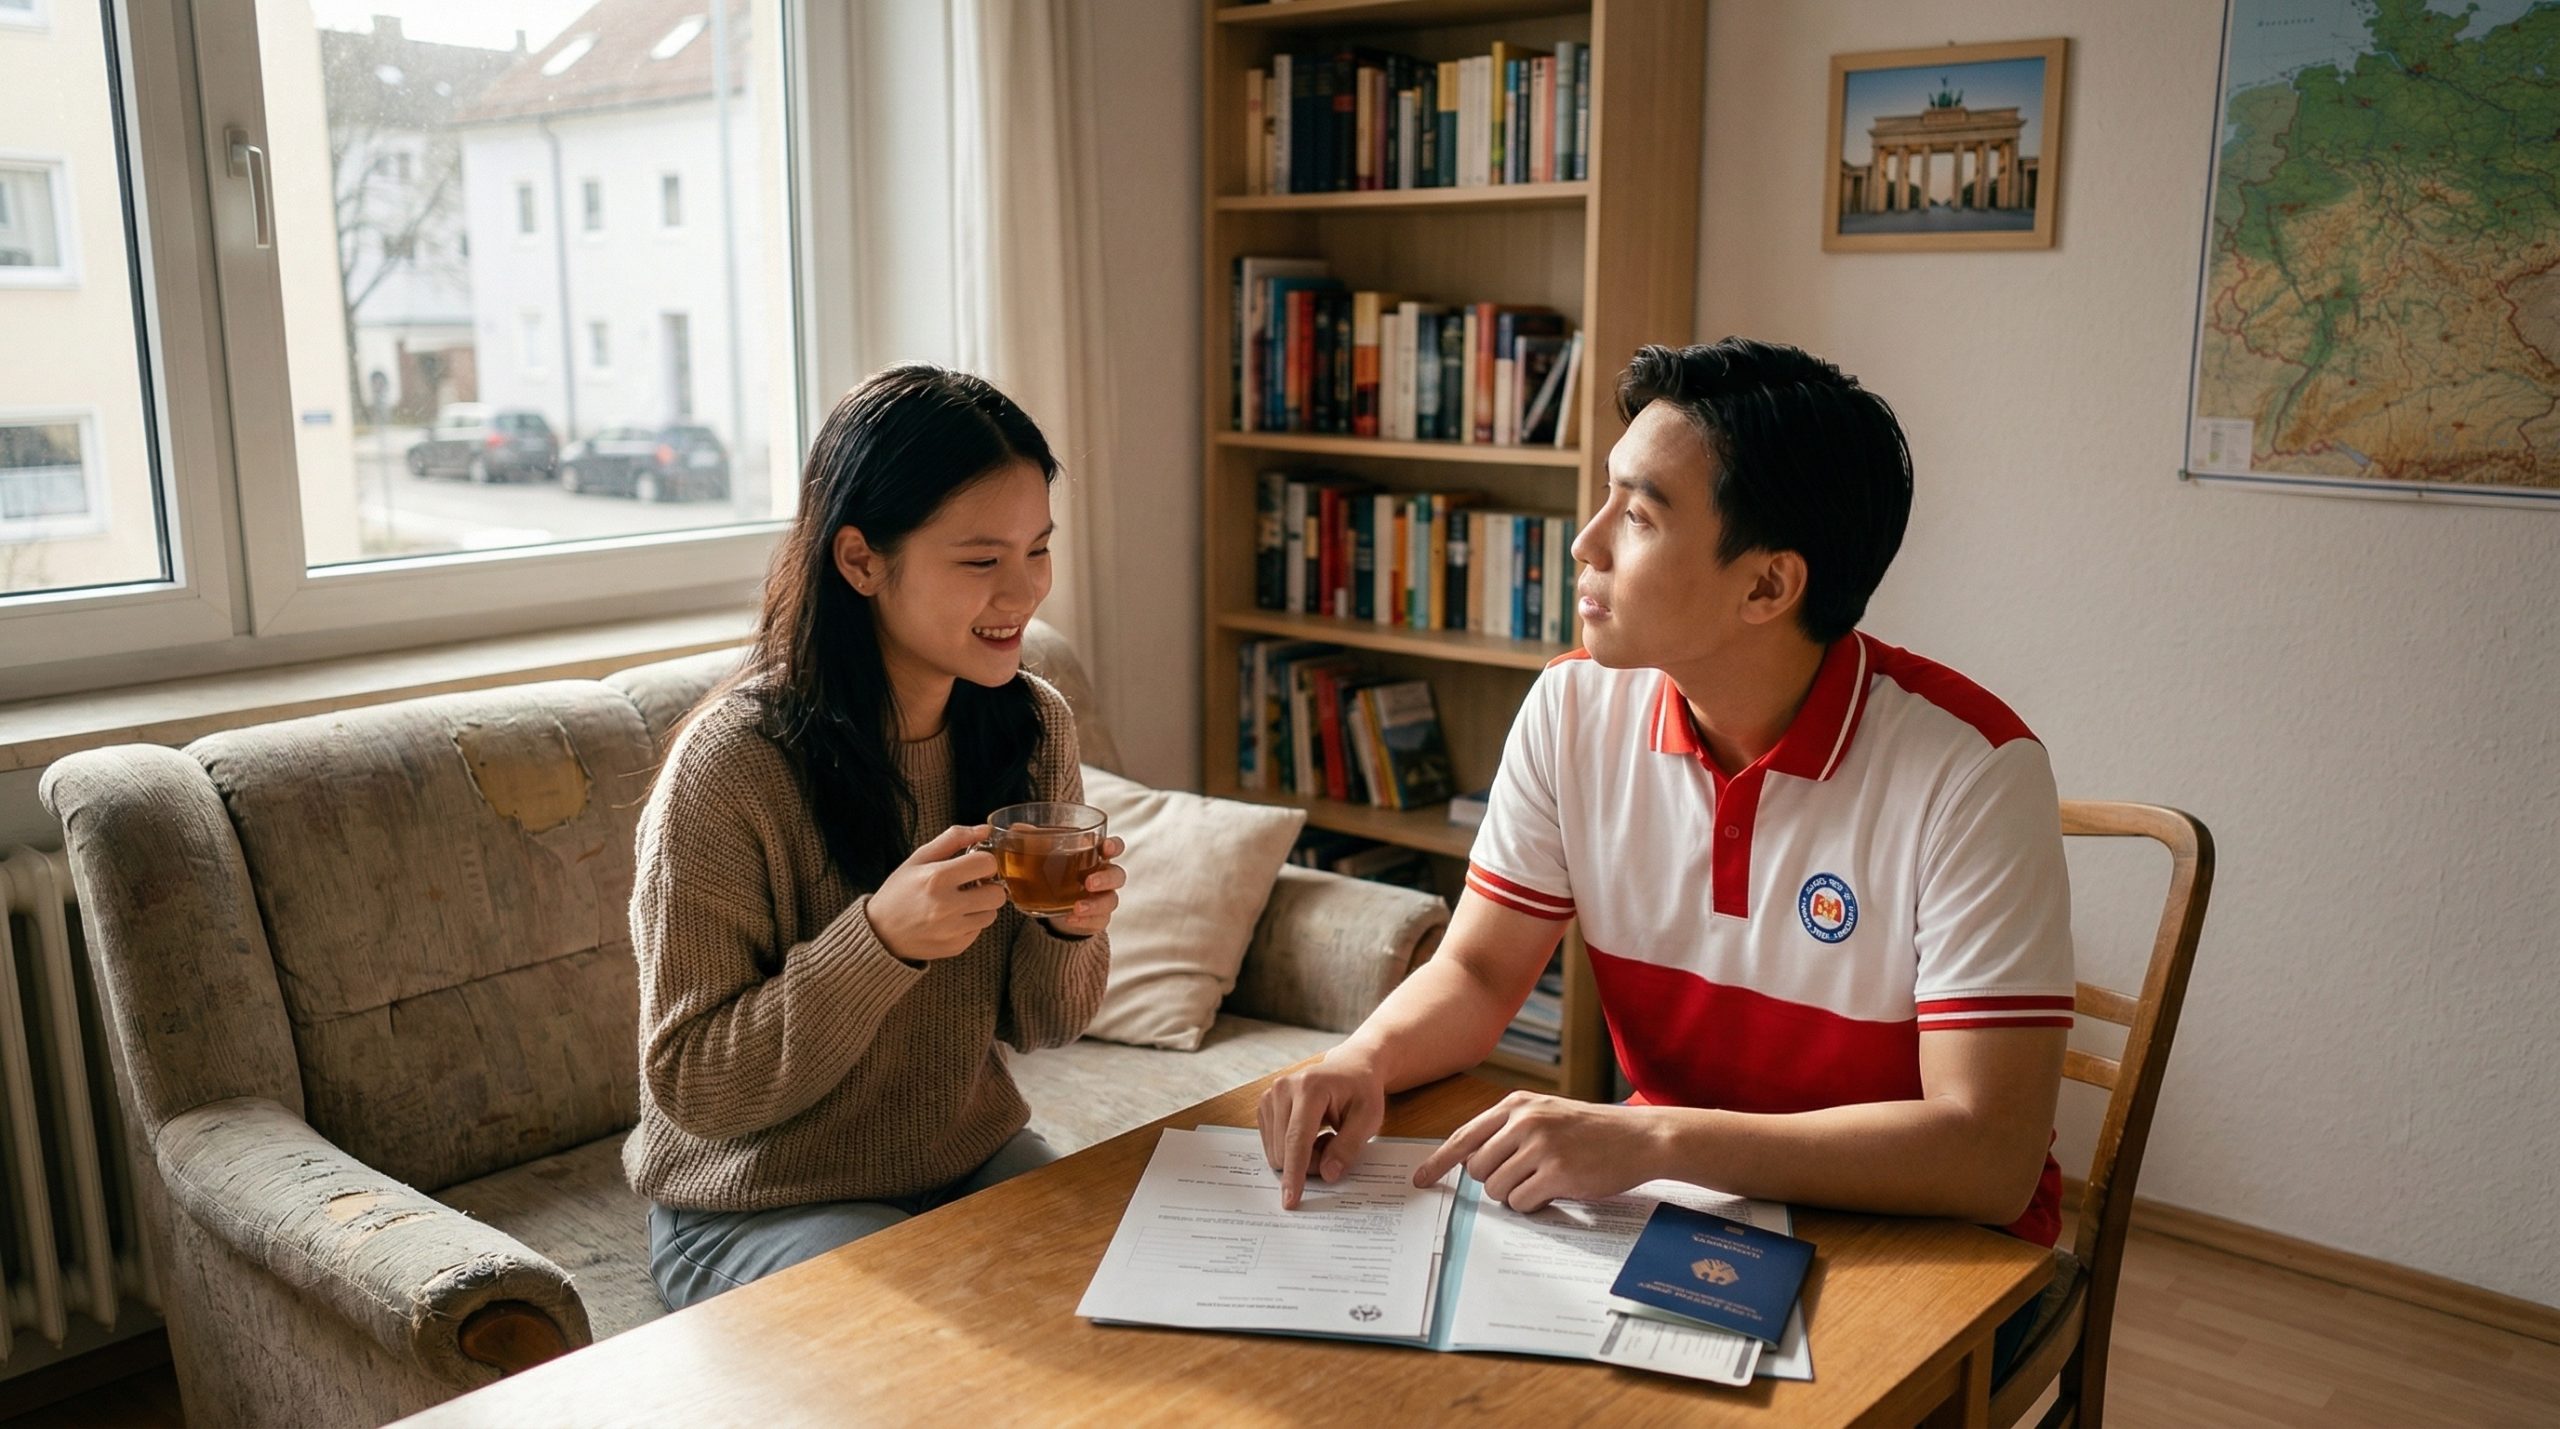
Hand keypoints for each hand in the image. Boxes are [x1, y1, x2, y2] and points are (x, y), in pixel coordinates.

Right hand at [868, 824, 1005, 963]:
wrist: (880, 933)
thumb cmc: (900, 891)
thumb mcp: (919, 858)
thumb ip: (953, 838)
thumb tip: (985, 830)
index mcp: (937, 878)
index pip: (987, 864)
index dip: (983, 862)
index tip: (973, 865)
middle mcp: (947, 906)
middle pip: (997, 893)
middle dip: (988, 886)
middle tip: (972, 885)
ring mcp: (952, 930)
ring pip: (992, 914)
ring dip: (981, 906)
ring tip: (960, 902)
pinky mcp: (956, 946)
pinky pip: (979, 930)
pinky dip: (970, 923)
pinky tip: (951, 919)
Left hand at [1038, 836, 1125, 938]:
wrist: (1050, 905)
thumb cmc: (1052, 870)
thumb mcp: (1041, 853)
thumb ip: (1031, 839)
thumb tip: (1019, 829)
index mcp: (1094, 856)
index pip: (1114, 847)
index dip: (1114, 846)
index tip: (1105, 847)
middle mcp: (1103, 876)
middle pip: (1118, 876)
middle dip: (1107, 878)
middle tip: (1089, 882)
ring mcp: (1101, 899)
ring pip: (1111, 901)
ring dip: (1095, 903)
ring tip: (1077, 907)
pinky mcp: (1096, 919)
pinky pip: (1098, 921)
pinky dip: (1085, 920)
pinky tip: (1070, 918)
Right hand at [1256, 1049, 1387, 1208]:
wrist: (1350, 1067)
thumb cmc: (1361, 1090)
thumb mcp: (1369, 1118)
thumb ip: (1348, 1147)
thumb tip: (1327, 1174)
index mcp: (1309, 1088)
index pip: (1296, 1140)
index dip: (1294, 1174)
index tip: (1290, 1201)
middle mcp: (1283, 1088)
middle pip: (1285, 1151)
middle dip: (1309, 1163)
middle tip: (1335, 1145)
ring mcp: (1270, 1095)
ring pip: (1276, 1152)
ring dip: (1302, 1156)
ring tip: (1325, 1135)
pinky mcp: (1264, 1104)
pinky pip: (1272, 1145)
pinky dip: (1293, 1148)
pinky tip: (1310, 1133)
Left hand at [1411, 1092, 1665, 1212]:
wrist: (1640, 1137)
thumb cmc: (1592, 1130)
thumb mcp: (1546, 1115)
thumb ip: (1509, 1130)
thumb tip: (1469, 1161)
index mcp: (1517, 1105)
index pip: (1463, 1136)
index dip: (1438, 1162)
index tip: (1420, 1180)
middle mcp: (1524, 1121)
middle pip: (1477, 1169)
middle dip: (1493, 1182)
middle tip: (1523, 1178)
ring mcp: (1540, 1146)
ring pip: (1496, 1189)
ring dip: (1515, 1195)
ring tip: (1543, 1182)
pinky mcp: (1557, 1173)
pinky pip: (1521, 1203)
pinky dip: (1533, 1205)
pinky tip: (1556, 1192)